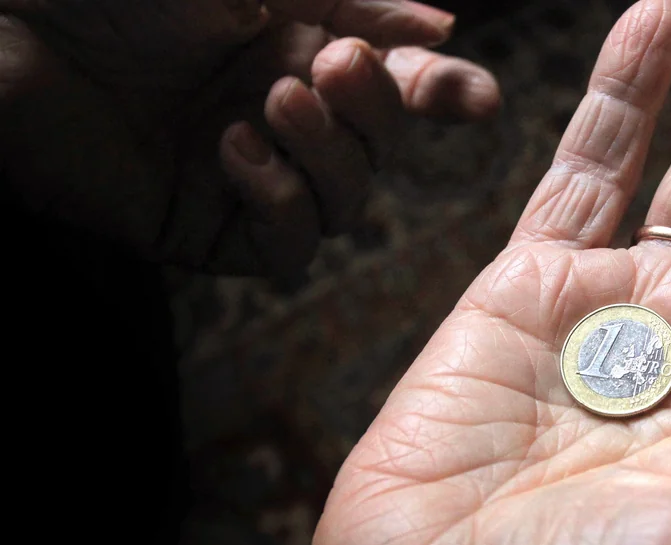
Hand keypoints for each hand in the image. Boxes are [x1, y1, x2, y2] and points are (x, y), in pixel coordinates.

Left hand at [0, 0, 498, 277]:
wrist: (5, 28)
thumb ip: (356, 1)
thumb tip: (442, 26)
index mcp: (296, 51)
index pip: (396, 88)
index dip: (441, 94)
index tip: (476, 98)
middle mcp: (279, 119)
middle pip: (380, 152)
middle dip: (372, 114)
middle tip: (330, 67)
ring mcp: (244, 178)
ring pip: (343, 206)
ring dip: (328, 158)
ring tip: (272, 103)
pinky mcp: (202, 227)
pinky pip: (283, 248)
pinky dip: (279, 204)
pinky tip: (234, 152)